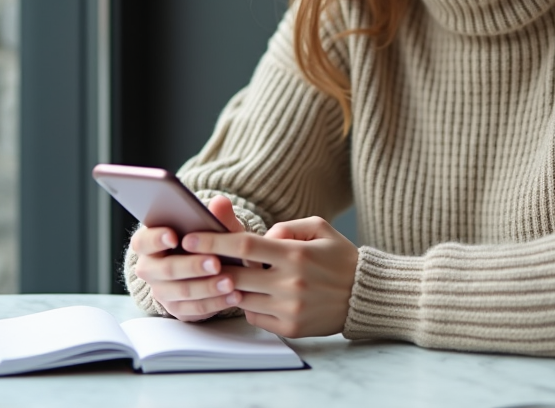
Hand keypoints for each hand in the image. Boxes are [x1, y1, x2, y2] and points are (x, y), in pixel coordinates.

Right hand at [129, 195, 247, 321]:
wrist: (211, 265)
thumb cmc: (206, 239)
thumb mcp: (214, 226)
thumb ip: (216, 215)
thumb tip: (221, 202)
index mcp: (149, 242)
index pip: (143, 241)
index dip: (156, 239)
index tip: (174, 236)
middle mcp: (150, 268)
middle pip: (165, 269)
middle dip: (192, 266)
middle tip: (215, 262)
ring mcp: (162, 291)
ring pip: (181, 292)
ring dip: (207, 287)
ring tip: (231, 281)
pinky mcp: (177, 309)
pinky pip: (194, 309)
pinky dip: (216, 303)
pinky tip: (234, 295)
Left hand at [182, 216, 358, 337]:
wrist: (365, 294)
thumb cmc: (339, 257)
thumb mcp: (319, 228)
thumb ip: (286, 226)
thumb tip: (260, 237)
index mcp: (295, 254)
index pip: (244, 246)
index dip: (213, 242)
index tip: (189, 238)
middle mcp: (290, 283)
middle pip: (235, 275)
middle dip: (210, 267)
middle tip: (194, 259)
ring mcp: (289, 308)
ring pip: (241, 298)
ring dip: (230, 287)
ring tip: (228, 275)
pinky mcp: (290, 327)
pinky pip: (254, 315)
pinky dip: (249, 304)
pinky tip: (255, 293)